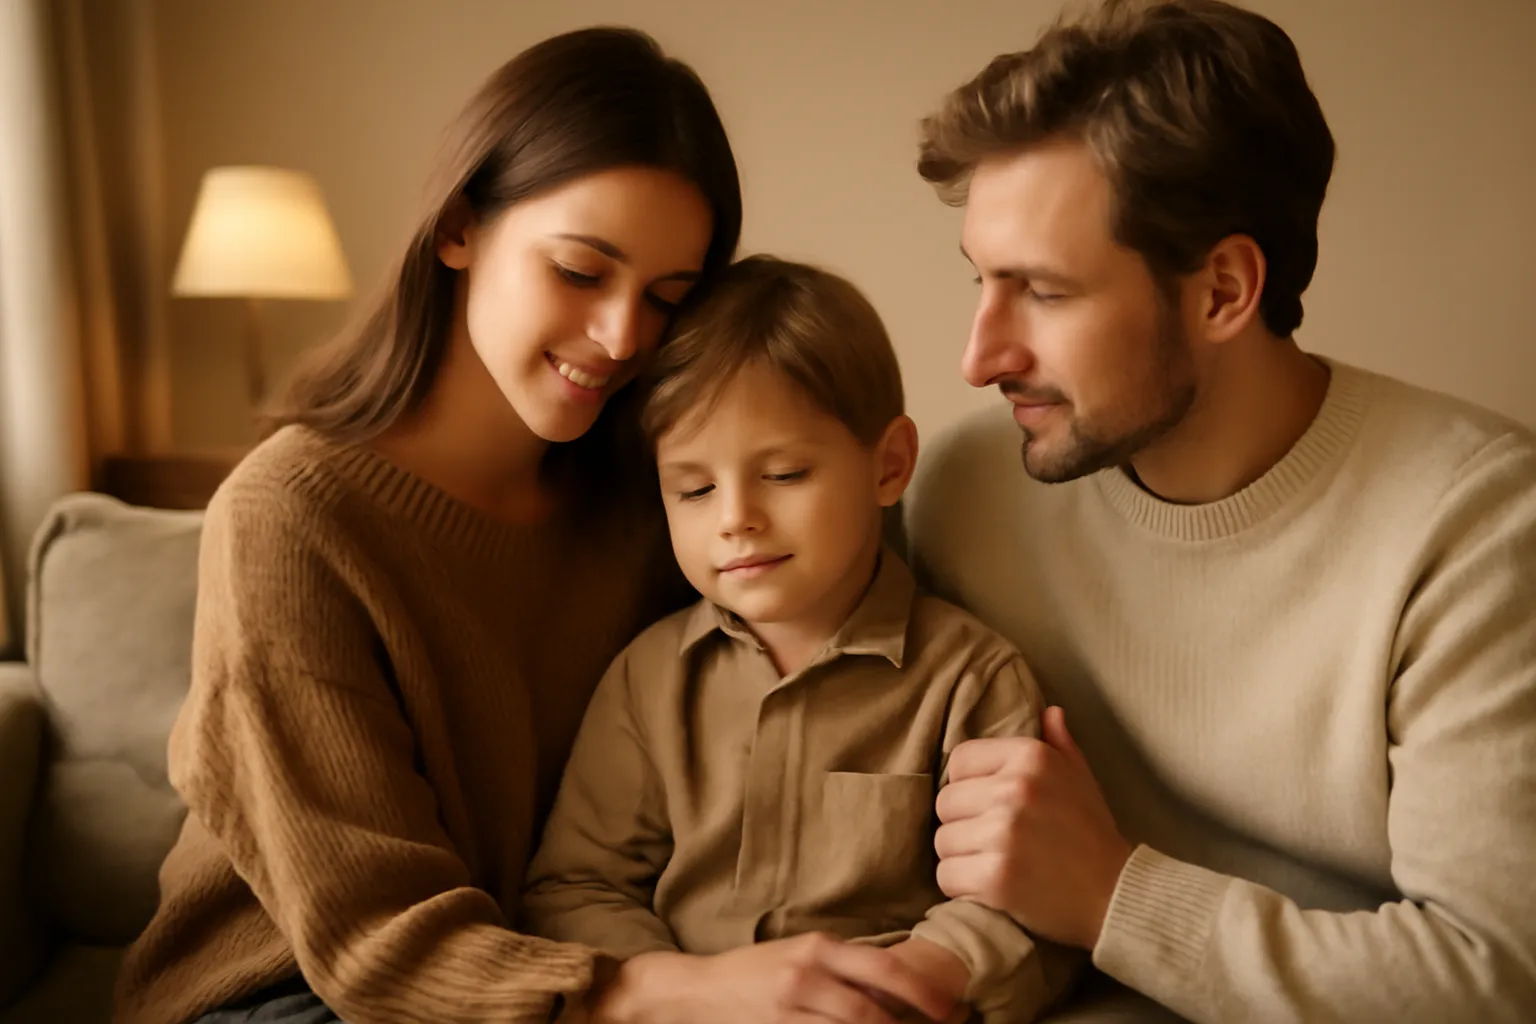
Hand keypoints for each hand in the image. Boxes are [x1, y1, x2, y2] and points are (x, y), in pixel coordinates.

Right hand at [590, 932, 957, 1023]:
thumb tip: (896, 981)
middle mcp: (806, 974)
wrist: (699, 991)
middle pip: (872, 1010)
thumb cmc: (758, 971)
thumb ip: (844, 964)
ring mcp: (790, 1007)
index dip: (922, 991)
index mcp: (818, 946)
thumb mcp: (801, 954)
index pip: (883, 966)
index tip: (951, 1007)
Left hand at [934, 706, 1132, 950]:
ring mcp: (1003, 834)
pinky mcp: (995, 878)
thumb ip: (1059, 743)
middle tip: (992, 839)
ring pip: (943, 841)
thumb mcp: (1080, 778)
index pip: (959, 760)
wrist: (1115, 895)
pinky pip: (947, 875)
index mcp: (1031, 756)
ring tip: (994, 862)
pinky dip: (962, 887)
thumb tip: (1048, 711)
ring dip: (961, 856)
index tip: (988, 804)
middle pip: (945, 802)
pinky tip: (990, 887)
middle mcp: (1015, 789)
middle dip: (963, 822)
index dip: (967, 785)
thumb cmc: (1091, 834)